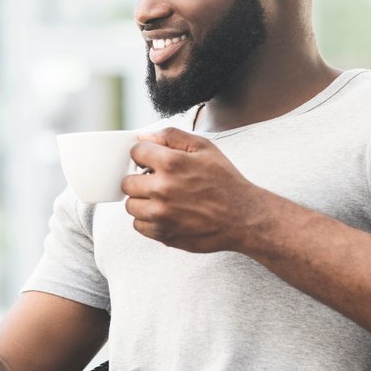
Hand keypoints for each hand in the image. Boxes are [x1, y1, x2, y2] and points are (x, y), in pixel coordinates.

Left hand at [121, 127, 263, 252]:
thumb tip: (143, 136)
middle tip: (157, 182)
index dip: (145, 155)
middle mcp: (162, 189)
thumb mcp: (204, 148)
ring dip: (143, 201)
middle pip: (127, 182)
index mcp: (171, 163)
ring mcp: (161, 214)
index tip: (153, 161)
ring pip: (130, 205)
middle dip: (140, 179)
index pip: (136, 152)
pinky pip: (138, 225)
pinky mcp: (163, 234)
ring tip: (163, 199)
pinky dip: (148, 220)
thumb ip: (171, 136)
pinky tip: (166, 214)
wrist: (243, 217)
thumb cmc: (224, 181)